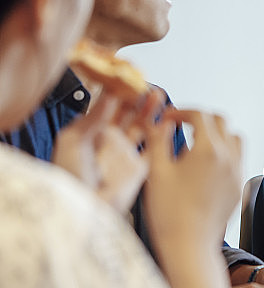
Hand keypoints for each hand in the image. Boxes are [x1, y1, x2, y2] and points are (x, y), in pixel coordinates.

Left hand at [53, 93, 162, 211]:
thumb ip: (94, 116)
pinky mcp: (140, 168)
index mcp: (90, 134)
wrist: (84, 206)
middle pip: (128, 116)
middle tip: (149, 87)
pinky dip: (161, 135)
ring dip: (151, 113)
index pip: (108, 109)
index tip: (130, 80)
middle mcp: (109, 142)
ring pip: (142, 128)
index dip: (119, 94)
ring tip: (160, 97)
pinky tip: (167, 122)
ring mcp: (126, 155)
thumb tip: (110, 93)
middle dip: (139, 101)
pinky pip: (153, 148)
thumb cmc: (71, 176)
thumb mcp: (74, 139)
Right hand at [144, 109, 241, 254]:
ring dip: (217, 134)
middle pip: (221, 121)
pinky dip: (224, 152)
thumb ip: (158, 140)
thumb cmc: (169, 212)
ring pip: (235, 138)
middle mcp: (229, 158)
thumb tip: (161, 122)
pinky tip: (203, 166)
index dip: (181, 112)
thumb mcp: (156, 171)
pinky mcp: (238, 186)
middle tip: (179, 126)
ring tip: (194, 145)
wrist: (189, 245)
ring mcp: (237, 173)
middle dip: (199, 118)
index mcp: (208, 150)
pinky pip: (238, 158)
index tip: (167, 118)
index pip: (199, 115)